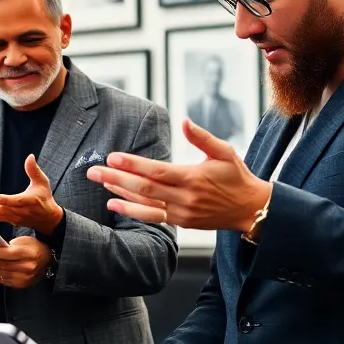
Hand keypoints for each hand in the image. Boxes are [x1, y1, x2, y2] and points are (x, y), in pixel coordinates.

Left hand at [0, 154, 63, 233]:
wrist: (49, 219)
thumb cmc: (44, 198)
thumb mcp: (42, 182)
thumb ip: (34, 170)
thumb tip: (30, 157)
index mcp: (29, 201)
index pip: (14, 201)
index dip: (2, 200)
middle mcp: (22, 211)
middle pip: (3, 210)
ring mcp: (16, 218)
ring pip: (0, 216)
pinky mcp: (12, 221)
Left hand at [0, 235, 51, 287]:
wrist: (47, 261)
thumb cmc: (33, 248)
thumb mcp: (24, 241)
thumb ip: (8, 245)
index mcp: (29, 254)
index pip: (7, 253)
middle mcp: (27, 267)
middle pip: (0, 264)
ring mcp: (23, 278)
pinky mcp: (18, 284)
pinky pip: (0, 279)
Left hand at [85, 118, 270, 233]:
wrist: (251, 209)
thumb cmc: (237, 177)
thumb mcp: (224, 152)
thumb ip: (202, 138)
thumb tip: (184, 121)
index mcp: (193, 178)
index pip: (156, 171)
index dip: (132, 165)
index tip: (112, 157)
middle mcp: (185, 197)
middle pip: (144, 188)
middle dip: (116, 178)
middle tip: (92, 171)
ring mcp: (181, 212)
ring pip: (144, 203)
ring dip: (120, 193)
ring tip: (100, 183)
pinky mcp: (180, 222)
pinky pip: (151, 216)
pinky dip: (131, 210)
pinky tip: (114, 203)